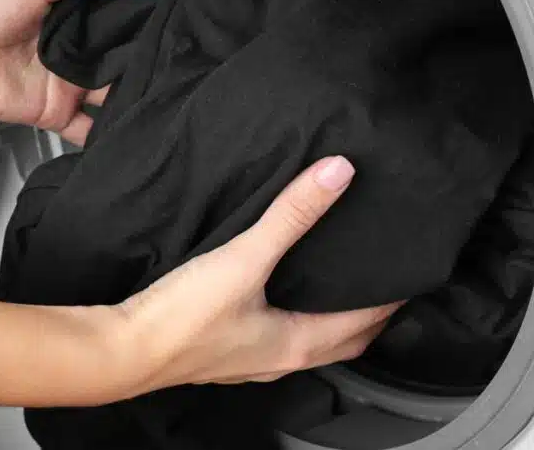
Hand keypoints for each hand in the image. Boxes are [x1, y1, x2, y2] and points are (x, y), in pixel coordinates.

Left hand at [0, 0, 166, 143]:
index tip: (181, 10)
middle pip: (122, 51)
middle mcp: (69, 41)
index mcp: (68, 3)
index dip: (149, 9)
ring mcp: (63, 77)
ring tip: (164, 85)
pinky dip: (109, 129)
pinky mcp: (54, 110)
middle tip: (178, 52)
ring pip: (113, 89)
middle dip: (147, 53)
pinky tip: (132, 123)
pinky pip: (89, 126)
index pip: (121, 8)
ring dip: (134, 90)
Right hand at [0, 156, 402, 407]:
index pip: (364, 324)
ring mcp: (249, 357)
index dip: (392, 301)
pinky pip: (275, 333)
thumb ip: (290, 215)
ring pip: (309, 338)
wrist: (123, 348)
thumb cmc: (180, 319)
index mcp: (296, 343)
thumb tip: (336, 175)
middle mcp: (279, 357)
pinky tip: (276, 292)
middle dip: (370, 315)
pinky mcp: (222, 348)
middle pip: (343, 339)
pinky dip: (294, 314)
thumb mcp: (244, 258)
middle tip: (385, 284)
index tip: (411, 276)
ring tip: (337, 282)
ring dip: (332, 315)